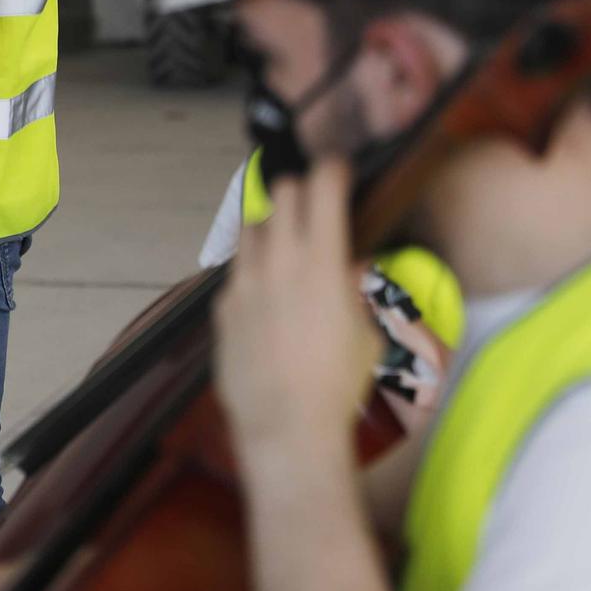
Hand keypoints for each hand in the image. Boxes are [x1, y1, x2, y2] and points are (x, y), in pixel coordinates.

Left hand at [214, 158, 382, 462]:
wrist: (285, 422)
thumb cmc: (339, 382)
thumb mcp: (368, 332)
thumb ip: (355, 289)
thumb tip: (350, 267)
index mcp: (321, 262)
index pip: (322, 187)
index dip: (333, 170)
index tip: (339, 168)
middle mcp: (276, 261)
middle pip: (280, 194)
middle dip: (299, 190)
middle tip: (312, 201)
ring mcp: (243, 281)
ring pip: (250, 225)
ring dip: (270, 222)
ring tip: (286, 238)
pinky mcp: (222, 305)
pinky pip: (237, 270)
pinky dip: (254, 268)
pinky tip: (268, 291)